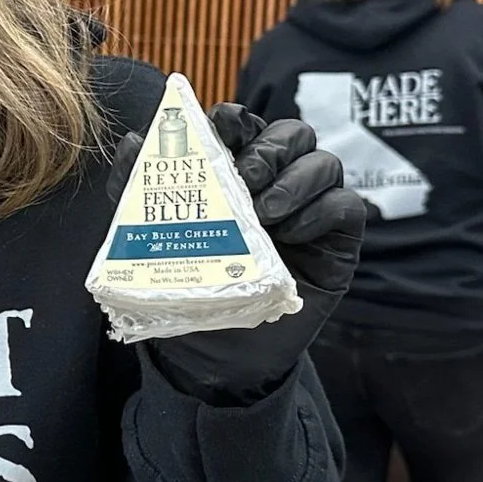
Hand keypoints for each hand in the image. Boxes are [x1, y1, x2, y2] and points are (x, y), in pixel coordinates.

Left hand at [110, 104, 365, 403]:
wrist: (216, 361)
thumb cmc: (190, 294)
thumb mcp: (152, 242)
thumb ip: (138, 193)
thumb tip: (136, 140)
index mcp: (235, 174)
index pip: (246, 125)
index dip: (237, 120)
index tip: (220, 131)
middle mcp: (278, 184)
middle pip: (294, 133)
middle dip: (270, 145)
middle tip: (246, 175)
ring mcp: (311, 211)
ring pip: (325, 161)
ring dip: (295, 178)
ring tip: (264, 214)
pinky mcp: (338, 243)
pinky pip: (346, 206)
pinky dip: (319, 211)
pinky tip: (289, 235)